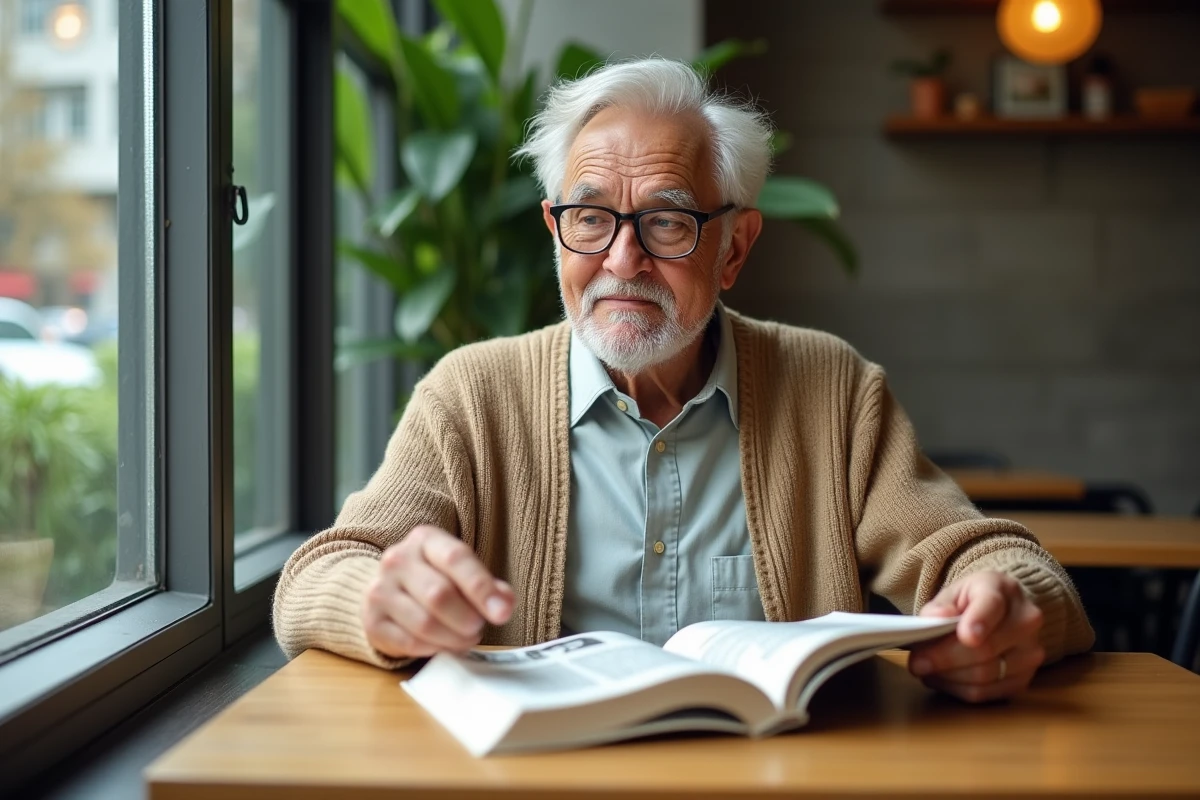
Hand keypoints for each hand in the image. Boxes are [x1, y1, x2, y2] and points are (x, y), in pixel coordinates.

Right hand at [363, 524, 513, 658]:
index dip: (481, 588)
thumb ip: (490, 588)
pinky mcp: (371, 621)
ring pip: (424, 623)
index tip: (502, 613)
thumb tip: (504, 605)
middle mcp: (397, 559)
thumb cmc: (435, 580)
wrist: (389, 591)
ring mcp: (379, 590)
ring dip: (453, 638)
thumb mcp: (463, 574)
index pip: (456, 559)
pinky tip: (442, 644)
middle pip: (439, 594)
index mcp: (425, 540)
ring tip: (464, 638)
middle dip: (467, 618)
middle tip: (478, 628)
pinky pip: (408, 642)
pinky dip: (433, 649)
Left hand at [908, 570, 1044, 702]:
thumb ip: (940, 606)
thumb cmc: (972, 601)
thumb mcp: (952, 592)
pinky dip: (959, 689)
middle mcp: (1025, 622)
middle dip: (945, 659)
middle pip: (985, 648)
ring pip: (985, 676)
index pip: (992, 605)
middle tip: (917, 663)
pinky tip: (944, 679)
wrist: (1002, 611)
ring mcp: (1030, 653)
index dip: (979, 622)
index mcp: (1003, 590)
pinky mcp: (1024, 680)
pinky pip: (987, 693)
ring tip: (926, 670)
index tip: (965, 636)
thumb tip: (935, 619)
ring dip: (948, 677)